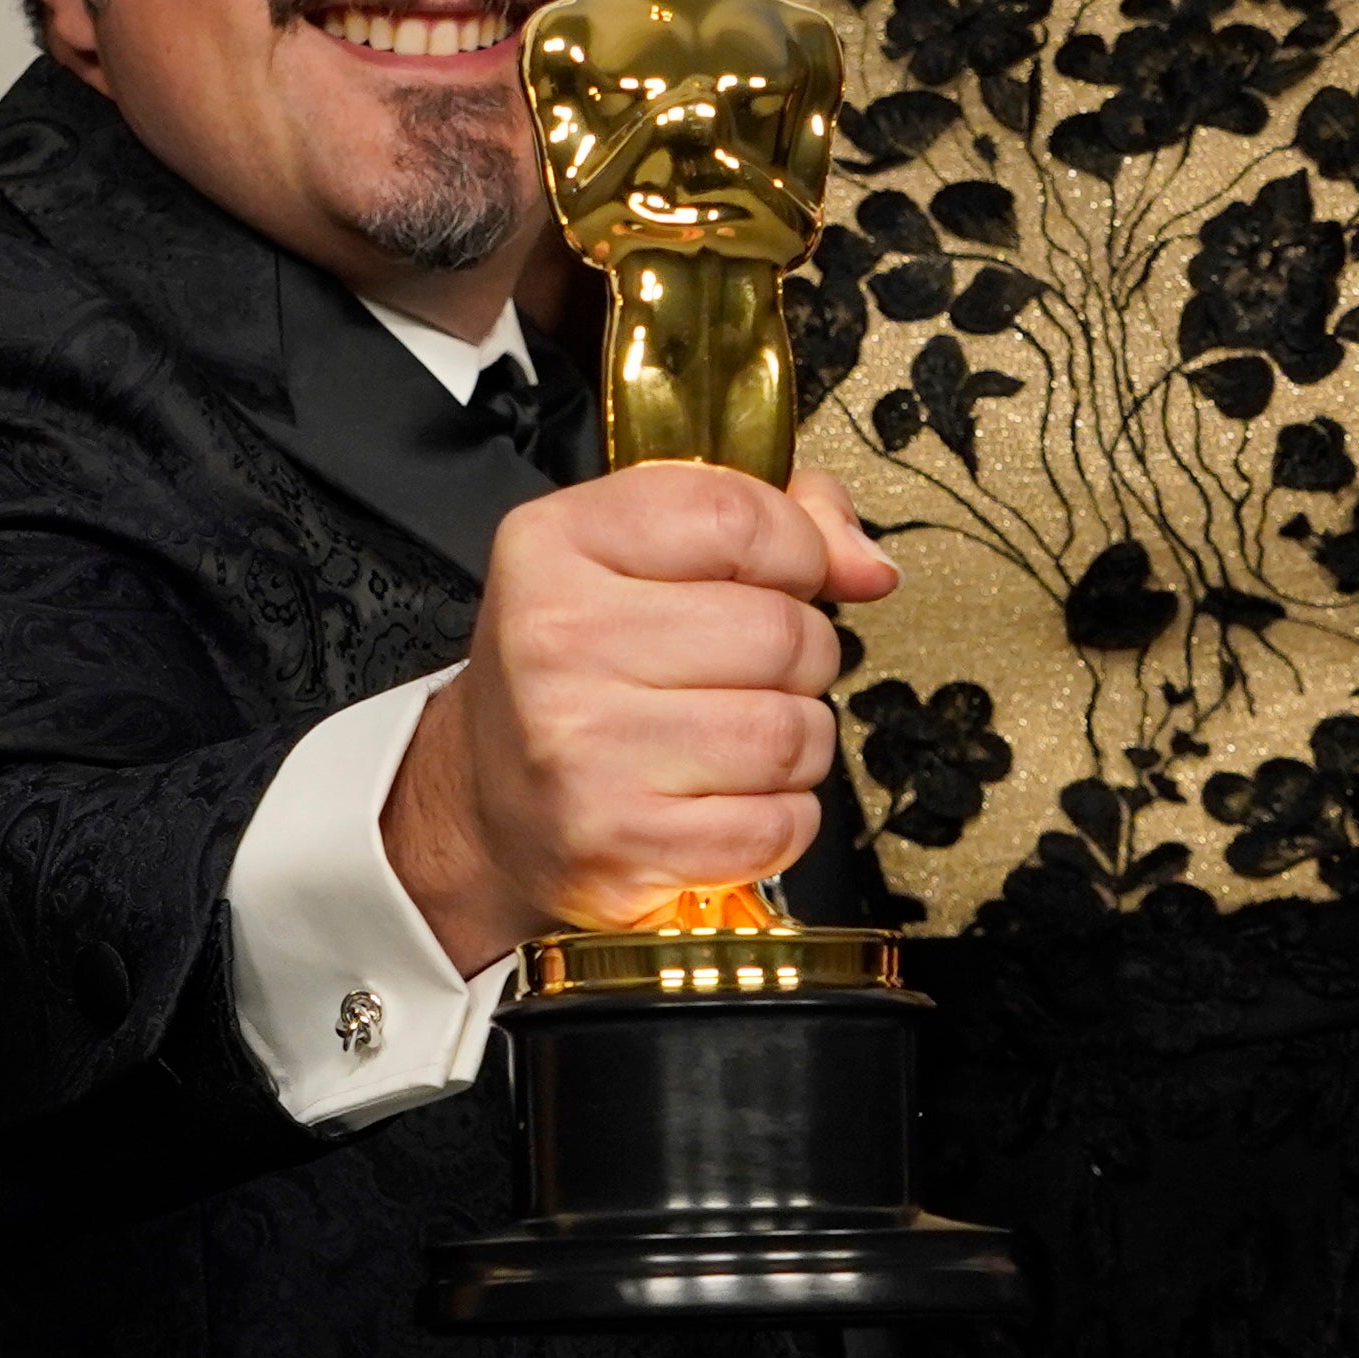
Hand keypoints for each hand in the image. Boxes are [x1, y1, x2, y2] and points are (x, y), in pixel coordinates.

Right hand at [384, 464, 897, 968]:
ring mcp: (585, 748)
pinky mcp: (622, 840)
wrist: (488, 802)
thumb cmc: (577, 670)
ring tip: (740, 735)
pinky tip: (728, 796)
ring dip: (796, 738)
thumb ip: (767, 520)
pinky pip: (780, 821)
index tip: (786, 574)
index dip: (796, 548)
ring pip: (792, 731)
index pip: (736, 517)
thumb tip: (869, 566)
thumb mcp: (636, 554)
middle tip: (754, 669)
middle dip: (801, 653)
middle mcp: (558, 640)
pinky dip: (780, 813)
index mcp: (555, 545)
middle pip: (780, 631)